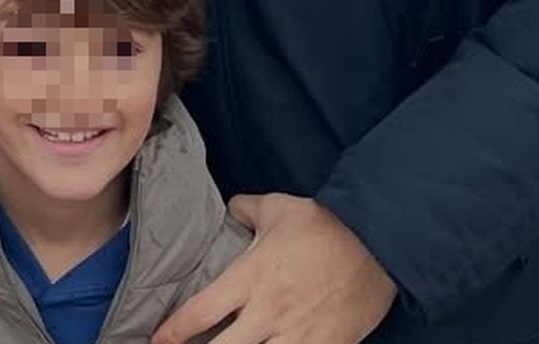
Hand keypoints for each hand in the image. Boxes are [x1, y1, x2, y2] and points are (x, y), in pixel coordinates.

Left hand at [151, 194, 397, 343]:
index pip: (201, 311)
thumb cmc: (326, 224)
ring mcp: (299, 333)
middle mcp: (269, 311)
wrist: (380, 241)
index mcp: (251, 277)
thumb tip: (230, 209)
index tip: (158, 340)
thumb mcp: (278, 207)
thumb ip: (245, 210)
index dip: (174, 330)